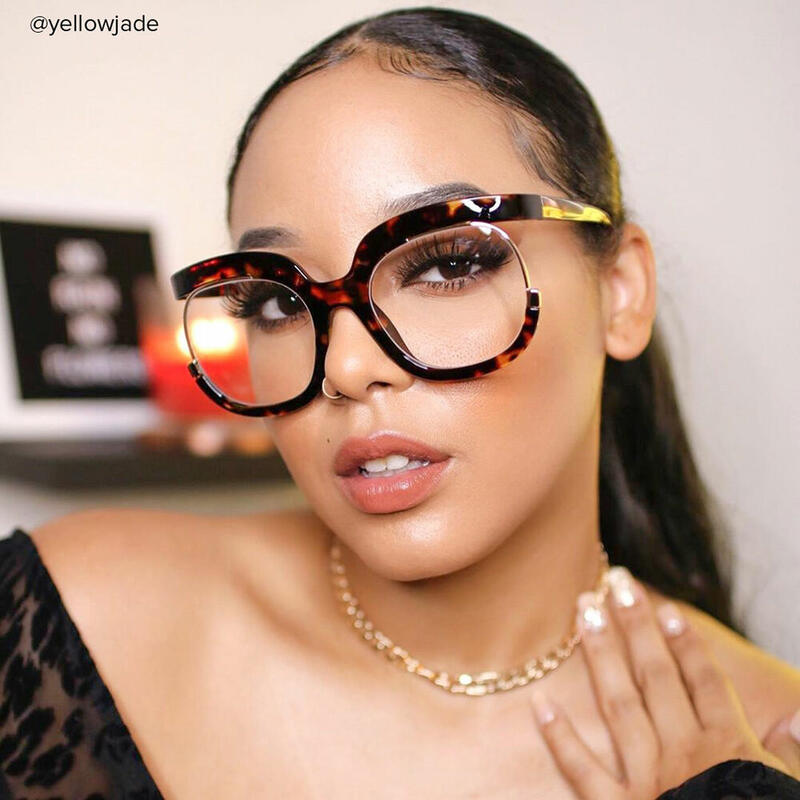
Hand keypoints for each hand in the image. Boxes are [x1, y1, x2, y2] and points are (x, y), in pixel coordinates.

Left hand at [529, 566, 799, 798]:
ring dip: (602, 654)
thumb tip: (797, 719)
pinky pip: (583, 772)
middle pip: (658, 677)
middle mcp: (684, 755)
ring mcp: (648, 781)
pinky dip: (561, 739)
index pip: (705, 682)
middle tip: (616, 580)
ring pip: (620, 704)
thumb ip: (792, 758)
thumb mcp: (789, 795)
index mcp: (728, 751)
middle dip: (637, 625)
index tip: (667, 608)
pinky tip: (541, 704)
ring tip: (586, 609)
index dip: (687, 643)